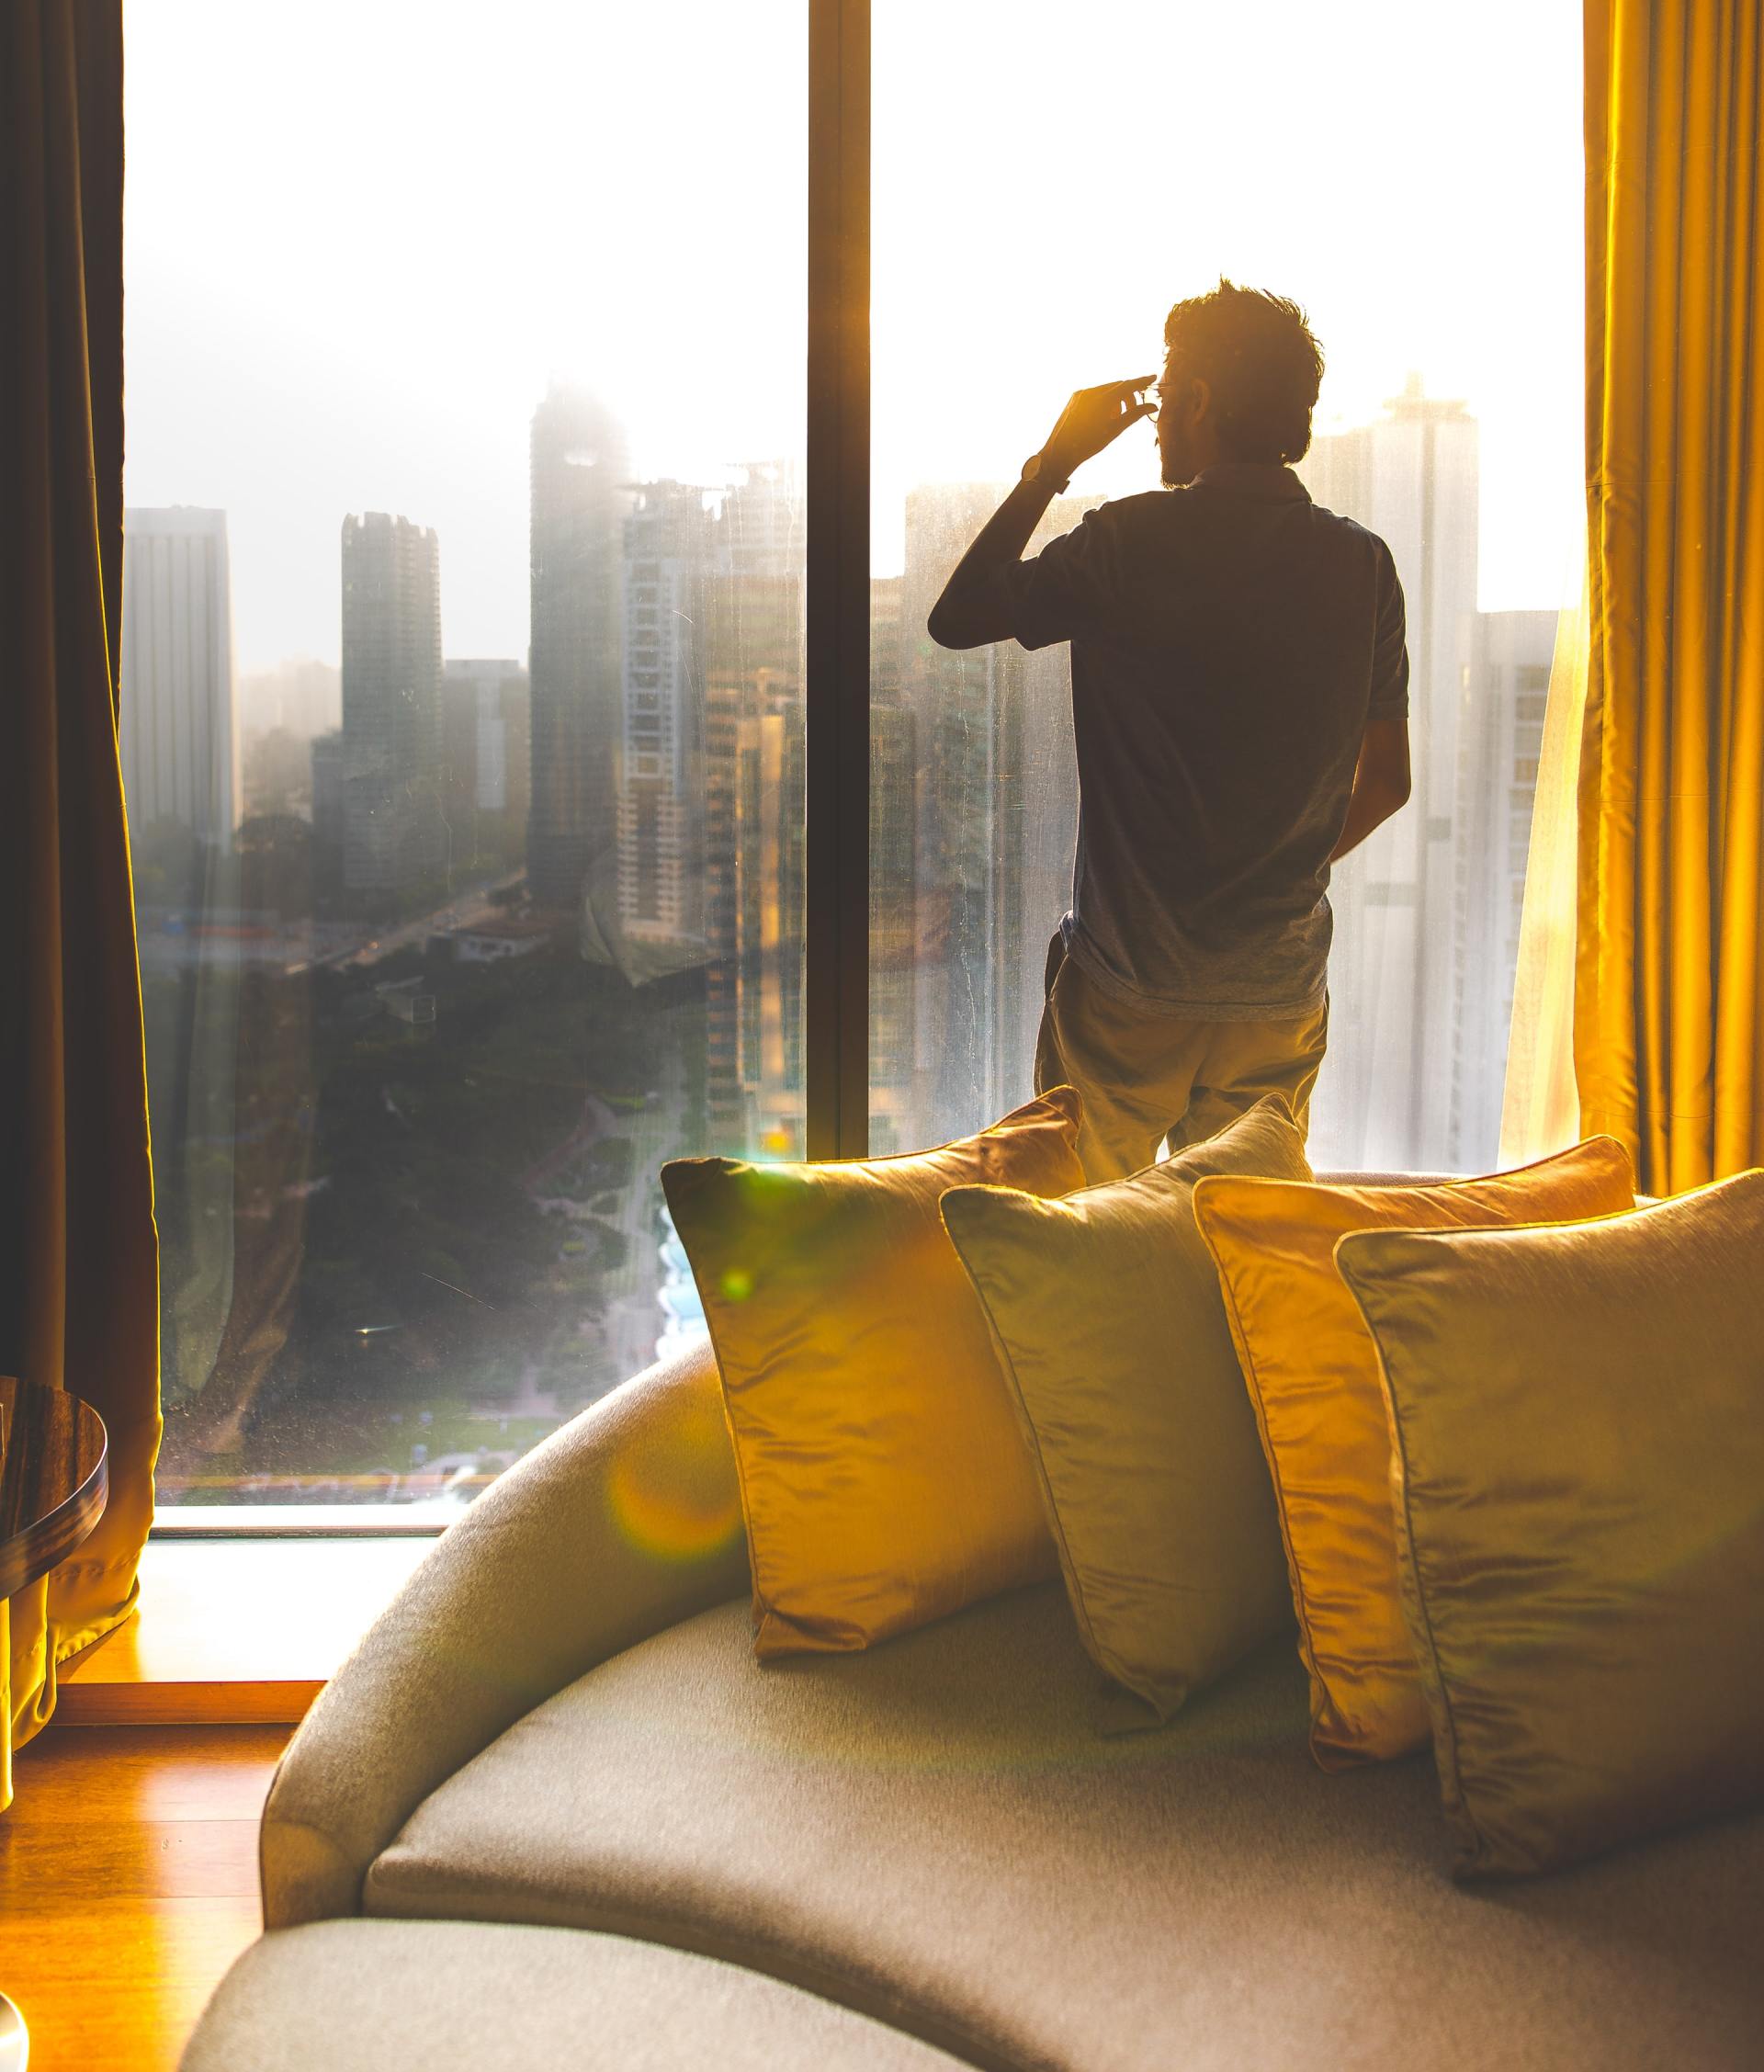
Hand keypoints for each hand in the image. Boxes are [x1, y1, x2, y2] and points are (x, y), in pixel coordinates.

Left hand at [1038, 375, 1156, 475]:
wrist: (1060, 452)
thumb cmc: (1088, 445)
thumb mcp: (1114, 430)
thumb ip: (1134, 415)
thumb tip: (1152, 406)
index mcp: (1102, 400)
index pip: (1127, 385)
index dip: (1141, 381)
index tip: (1153, 377)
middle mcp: (1090, 392)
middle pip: (1118, 386)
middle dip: (1128, 396)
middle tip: (1132, 410)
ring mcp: (1081, 393)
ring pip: (1106, 389)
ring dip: (1115, 399)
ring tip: (1113, 418)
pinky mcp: (1074, 397)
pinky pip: (1094, 393)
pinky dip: (1103, 400)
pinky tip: (1101, 417)